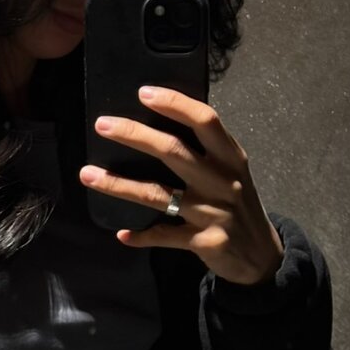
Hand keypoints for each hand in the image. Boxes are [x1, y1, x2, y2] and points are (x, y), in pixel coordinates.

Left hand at [79, 85, 283, 285]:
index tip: (143, 93)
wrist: (261, 256)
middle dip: (134, 135)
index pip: (204, 120)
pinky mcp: (203, 241)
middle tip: (102, 125)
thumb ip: (207, 151)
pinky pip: (164, 236)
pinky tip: (122, 234)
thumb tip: (161, 126)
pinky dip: (142, 236)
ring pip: (158, 194)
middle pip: (173, 151)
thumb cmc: (238, 206)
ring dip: (119, 185)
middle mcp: (221, 180)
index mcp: (230, 157)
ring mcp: (212, 212)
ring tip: (88, 174)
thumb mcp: (233, 172)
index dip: (174, 104)